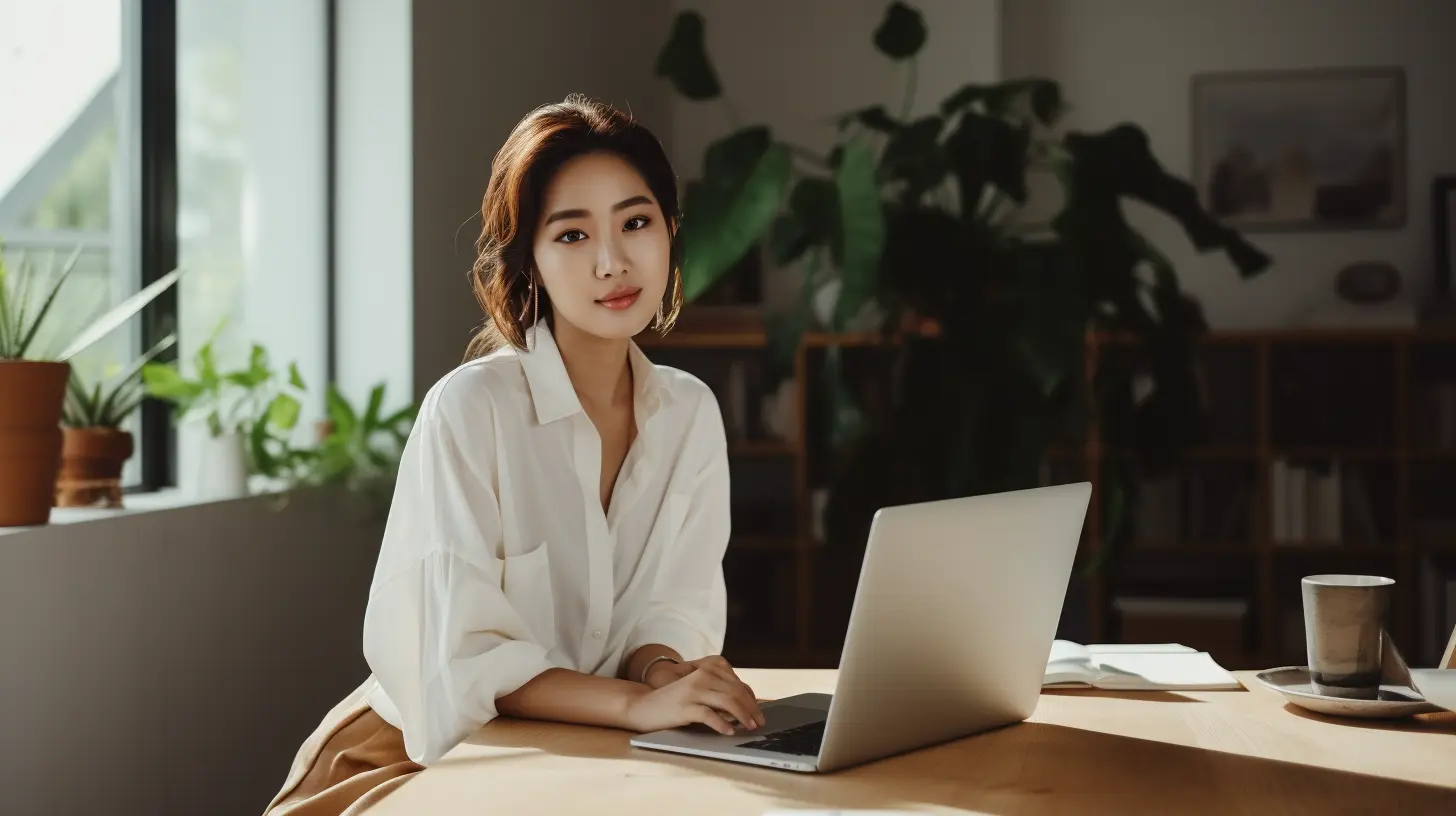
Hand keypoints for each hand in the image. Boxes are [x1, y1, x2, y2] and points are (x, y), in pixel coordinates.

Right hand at [624, 660, 766, 735]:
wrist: (643, 706)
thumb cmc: (675, 701)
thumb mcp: (699, 690)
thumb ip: (719, 692)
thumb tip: (749, 706)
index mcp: (708, 669)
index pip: (738, 684)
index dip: (752, 699)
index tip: (759, 713)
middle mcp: (701, 676)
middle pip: (736, 691)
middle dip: (751, 709)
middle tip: (759, 723)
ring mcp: (693, 690)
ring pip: (727, 701)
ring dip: (742, 716)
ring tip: (749, 728)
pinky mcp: (684, 707)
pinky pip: (709, 715)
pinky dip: (722, 724)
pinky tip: (729, 732)